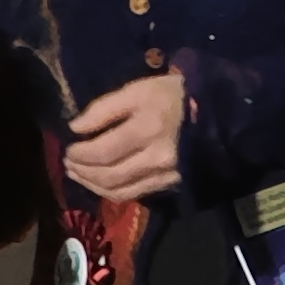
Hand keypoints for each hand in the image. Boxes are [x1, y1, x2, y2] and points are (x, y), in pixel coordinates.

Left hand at [62, 68, 184, 201]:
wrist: (216, 112)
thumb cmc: (172, 95)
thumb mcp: (138, 89)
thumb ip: (104, 108)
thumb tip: (75, 128)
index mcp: (147, 129)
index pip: (102, 152)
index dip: (80, 154)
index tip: (67, 148)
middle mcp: (156, 158)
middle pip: (109, 176)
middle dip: (83, 171)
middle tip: (67, 163)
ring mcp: (165, 175)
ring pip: (120, 191)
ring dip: (93, 185)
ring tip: (78, 174)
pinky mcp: (170, 184)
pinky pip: (135, 195)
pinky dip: (112, 192)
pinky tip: (100, 183)